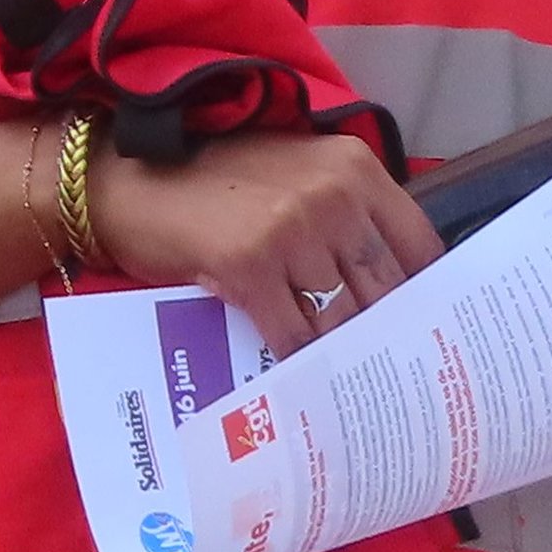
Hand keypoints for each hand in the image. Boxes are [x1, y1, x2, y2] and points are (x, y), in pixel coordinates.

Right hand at [89, 126, 442, 355]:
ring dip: (343, 355)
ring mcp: (292, 227)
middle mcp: (333, 193)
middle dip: (387, 333)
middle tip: (394, 374)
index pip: (419, 244)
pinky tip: (300, 380)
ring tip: (351, 386)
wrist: (125, 180)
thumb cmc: (212, 183)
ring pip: (342, 317)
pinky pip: (293, 333)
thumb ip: (344, 213)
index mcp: (353, 165)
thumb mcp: (292, 176)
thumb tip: (389, 287)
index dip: (426, 295)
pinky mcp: (249, 264)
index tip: (426, 330)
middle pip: (387, 287)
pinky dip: (299, 361)